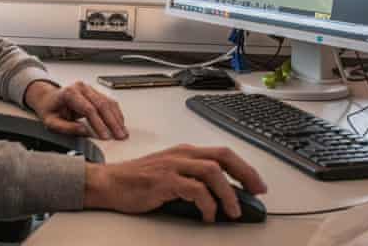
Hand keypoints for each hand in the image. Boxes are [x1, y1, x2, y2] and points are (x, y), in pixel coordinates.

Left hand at [24, 80, 127, 139]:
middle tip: (119, 136)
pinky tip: (120, 123)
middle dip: (112, 122)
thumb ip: (66, 127)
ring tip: (123, 132)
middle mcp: (81, 88)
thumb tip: (83, 131)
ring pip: (108, 102)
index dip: (99, 123)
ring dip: (117, 118)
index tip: (105, 136)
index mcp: (69, 93)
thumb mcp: (51, 122)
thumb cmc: (50, 110)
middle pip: (101, 104)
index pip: (88, 109)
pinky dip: (116, 114)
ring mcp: (89, 89)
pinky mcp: (95, 92)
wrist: (48, 98)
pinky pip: (109, 102)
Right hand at [84, 144, 266, 221]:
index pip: (223, 153)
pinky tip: (208, 215)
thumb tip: (222, 198)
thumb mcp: (171, 175)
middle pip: (223, 156)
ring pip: (212, 171)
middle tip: (257, 192)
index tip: (257, 184)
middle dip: (245, 174)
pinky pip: (194, 190)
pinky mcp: (164, 181)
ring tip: (233, 211)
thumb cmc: (138, 182)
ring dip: (228, 192)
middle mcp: (182, 154)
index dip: (244, 167)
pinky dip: (207, 204)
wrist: (110, 183)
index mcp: (185, 152)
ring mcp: (173, 166)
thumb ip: (193, 180)